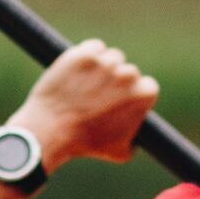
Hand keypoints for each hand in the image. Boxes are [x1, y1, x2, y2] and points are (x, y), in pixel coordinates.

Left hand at [17, 40, 159, 168]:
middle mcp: (127, 75)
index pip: (147, 86)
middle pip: (128, 71)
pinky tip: (80, 70)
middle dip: (116, 81)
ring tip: (87, 84)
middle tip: (99, 96)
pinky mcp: (84, 54)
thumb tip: (136, 139)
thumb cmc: (86, 143)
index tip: (121, 100)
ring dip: (102, 66)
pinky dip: (88, 55)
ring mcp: (105, 62)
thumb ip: (134, 140)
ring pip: (111, 57)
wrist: (52, 129)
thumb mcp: (120, 151)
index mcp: (142, 95)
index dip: (133, 94)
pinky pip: (94, 47)